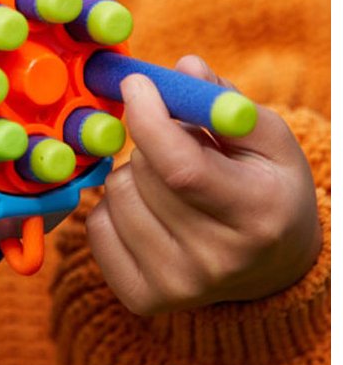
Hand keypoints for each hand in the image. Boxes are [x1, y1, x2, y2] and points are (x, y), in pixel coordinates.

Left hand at [85, 55, 321, 314]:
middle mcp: (218, 259)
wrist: (270, 267)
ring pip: (114, 196)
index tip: (135, 84)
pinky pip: (94, 228)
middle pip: (141, 175)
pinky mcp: (143, 298)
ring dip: (130, 176)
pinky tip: (146, 212)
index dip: (148, 118)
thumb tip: (184, 65)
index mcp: (256, 213)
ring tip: (166, 186)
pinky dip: (110, 208)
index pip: (180, 165)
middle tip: (177, 150)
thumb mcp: (266, 140)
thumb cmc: (264, 189)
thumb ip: (223, 102)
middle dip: (148, 145)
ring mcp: (178, 286)